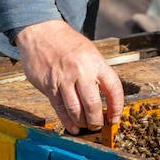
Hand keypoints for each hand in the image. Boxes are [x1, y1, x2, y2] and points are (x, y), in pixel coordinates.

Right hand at [15, 20, 123, 134]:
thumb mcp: (90, 53)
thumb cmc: (69, 45)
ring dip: (82, 122)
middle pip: (93, 104)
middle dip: (97, 120)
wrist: (42, 32)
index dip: (117, 106)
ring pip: (75, 110)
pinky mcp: (49, 86)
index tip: (115, 117)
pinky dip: (67, 121)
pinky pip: (60, 108)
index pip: (114, 88)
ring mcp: (63, 79)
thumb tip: (108, 99)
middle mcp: (81, 71)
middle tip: (98, 125)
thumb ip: (99, 74)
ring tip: (86, 126)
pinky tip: (72, 127)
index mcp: (96, 63)